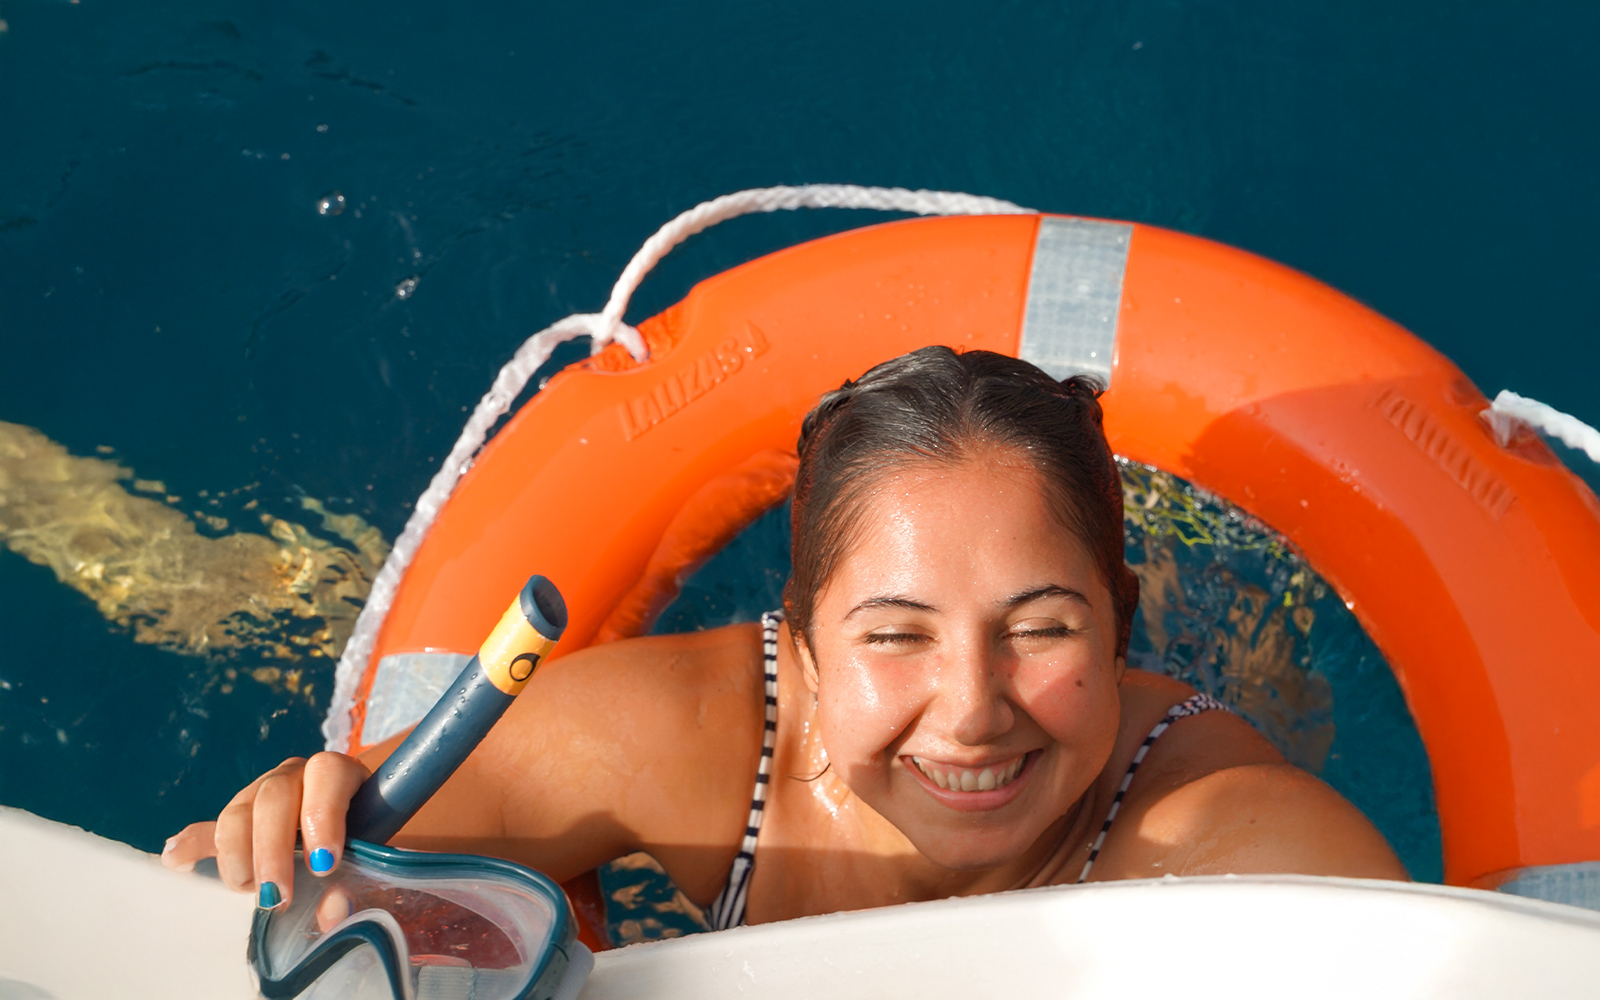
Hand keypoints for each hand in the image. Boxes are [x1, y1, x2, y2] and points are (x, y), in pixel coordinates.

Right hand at [160, 752, 369, 908]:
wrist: (357, 824)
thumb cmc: (370, 839)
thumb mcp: (375, 857)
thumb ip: (362, 883)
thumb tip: (335, 911)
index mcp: (338, 773)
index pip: (327, 774)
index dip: (322, 816)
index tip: (324, 864)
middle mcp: (296, 775)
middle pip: (273, 797)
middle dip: (272, 851)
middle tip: (280, 897)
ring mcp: (260, 792)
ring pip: (237, 811)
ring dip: (237, 856)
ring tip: (251, 892)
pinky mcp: (236, 819)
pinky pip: (206, 828)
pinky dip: (190, 844)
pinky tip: (176, 861)